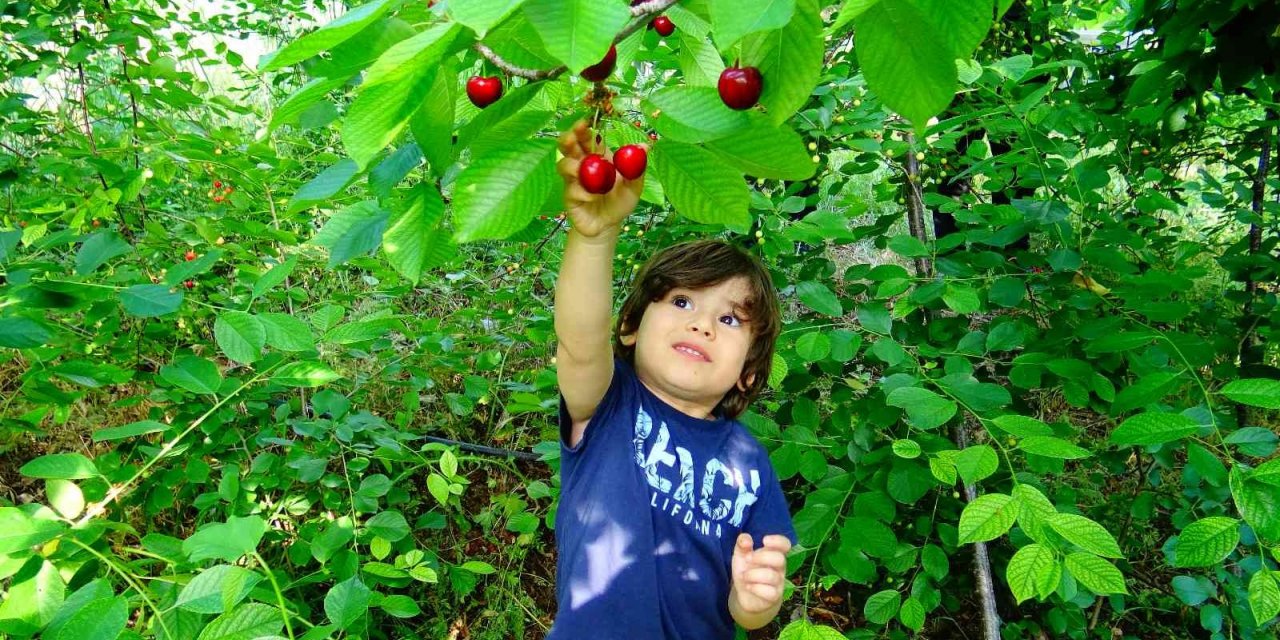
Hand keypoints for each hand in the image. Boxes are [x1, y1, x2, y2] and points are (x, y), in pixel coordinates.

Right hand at [556, 120, 644, 238]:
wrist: (609, 226)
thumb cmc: (620, 202)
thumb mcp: (634, 186)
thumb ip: (637, 167)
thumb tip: (646, 146)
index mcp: (597, 156)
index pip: (586, 137)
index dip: (583, 128)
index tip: (585, 122)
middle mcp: (581, 165)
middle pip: (567, 146)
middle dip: (568, 139)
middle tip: (572, 138)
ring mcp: (572, 181)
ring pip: (563, 165)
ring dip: (573, 166)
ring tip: (587, 174)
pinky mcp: (569, 198)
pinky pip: (571, 191)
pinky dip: (583, 192)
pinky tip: (593, 198)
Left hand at [730, 533, 790, 613]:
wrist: (746, 596)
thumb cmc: (747, 572)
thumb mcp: (741, 556)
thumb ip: (742, 544)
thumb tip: (745, 539)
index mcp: (773, 554)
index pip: (785, 545)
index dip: (778, 541)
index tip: (764, 540)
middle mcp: (779, 568)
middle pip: (780, 559)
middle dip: (761, 557)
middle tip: (747, 559)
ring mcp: (778, 583)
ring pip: (772, 576)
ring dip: (753, 575)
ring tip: (744, 576)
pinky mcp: (774, 597)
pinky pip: (770, 592)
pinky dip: (755, 588)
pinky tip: (748, 586)